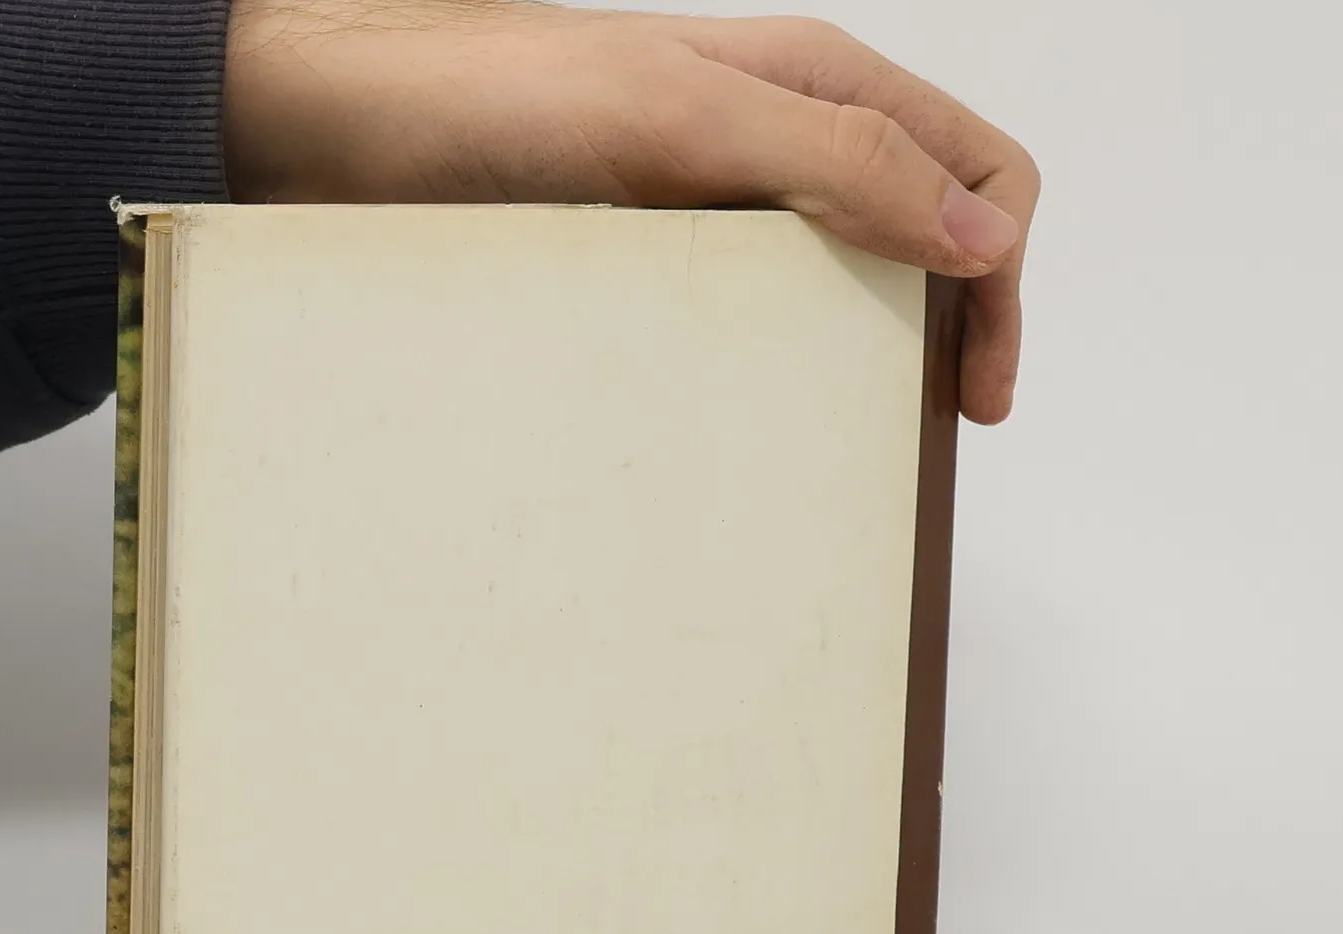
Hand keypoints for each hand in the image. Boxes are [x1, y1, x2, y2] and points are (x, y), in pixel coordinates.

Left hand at [225, 0, 1037, 422]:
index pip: (980, 175)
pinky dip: (776, 374)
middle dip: (950, 328)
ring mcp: (714, 211)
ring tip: (847, 439)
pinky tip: (755, 418)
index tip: (972, 397)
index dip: (1001, 282)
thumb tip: (980, 236)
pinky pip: (747, 324)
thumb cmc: (493, 98)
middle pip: (923, 236)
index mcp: (815, 86)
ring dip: (863, 361)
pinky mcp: (650, 265)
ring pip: (839, 289)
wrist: (340, 130)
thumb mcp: (682, 117)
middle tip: (926, 430)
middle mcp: (780, 145)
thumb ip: (836, 161)